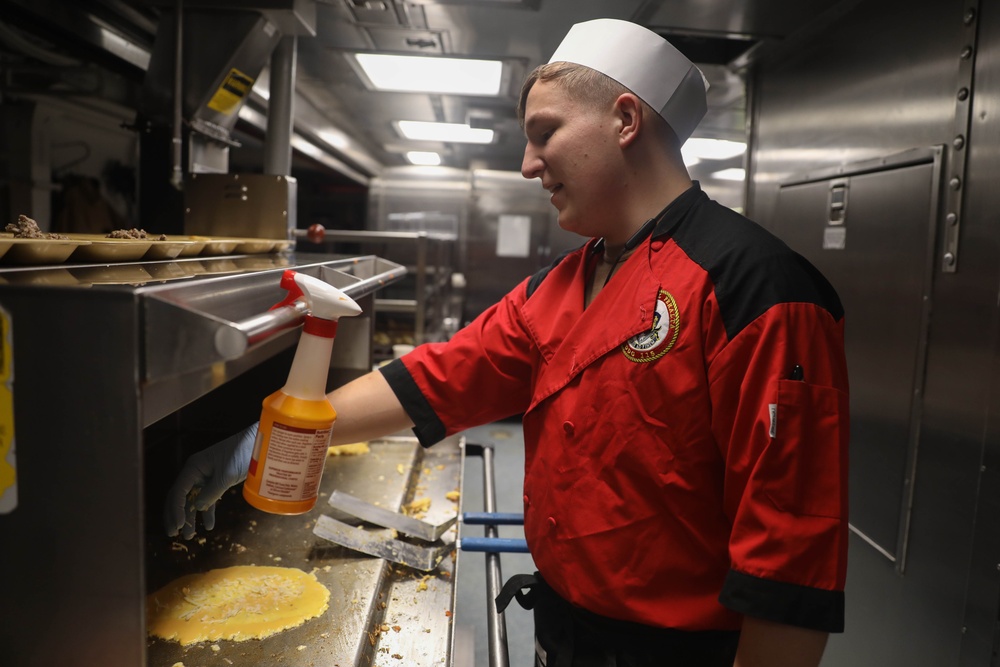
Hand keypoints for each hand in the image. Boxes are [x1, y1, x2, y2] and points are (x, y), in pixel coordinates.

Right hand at [163, 422, 257, 538]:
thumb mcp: (226, 475)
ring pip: (193, 500)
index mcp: (193, 467)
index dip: (175, 510)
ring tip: (190, 536)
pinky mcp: (217, 481)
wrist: (260, 443)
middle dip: (176, 516)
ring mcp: (205, 477)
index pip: (178, 492)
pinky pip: (207, 499)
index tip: (178, 525)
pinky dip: (207, 511)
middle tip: (173, 534)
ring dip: (190, 517)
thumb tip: (198, 507)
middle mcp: (195, 472)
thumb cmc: (242, 454)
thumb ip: (211, 492)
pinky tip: (209, 525)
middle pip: (180, 497)